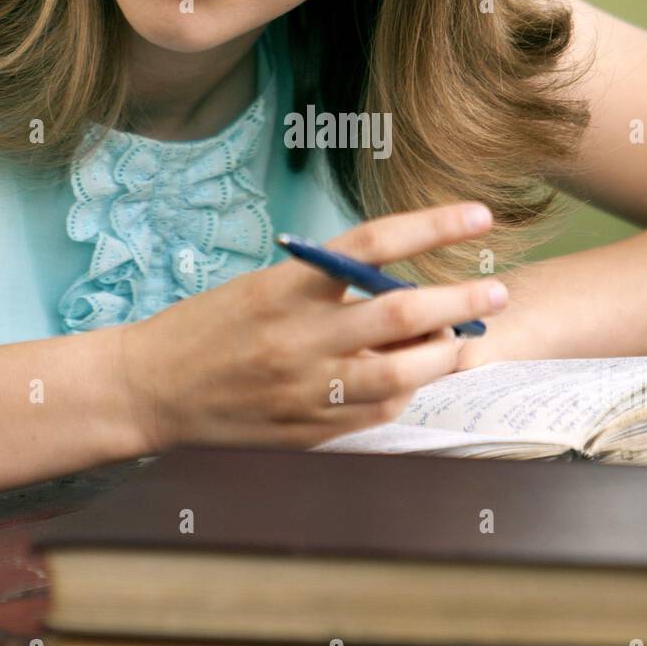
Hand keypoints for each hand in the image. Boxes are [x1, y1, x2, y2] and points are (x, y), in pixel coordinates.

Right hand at [116, 202, 508, 452]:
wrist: (150, 390)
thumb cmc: (209, 328)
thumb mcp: (264, 287)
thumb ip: (331, 289)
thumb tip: (407, 294)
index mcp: (285, 285)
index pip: (374, 244)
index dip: (434, 225)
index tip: (479, 214)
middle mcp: (299, 336)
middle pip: (403, 311)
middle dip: (460, 299)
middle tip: (497, 289)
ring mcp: (306, 388)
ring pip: (403, 371)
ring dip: (444, 354)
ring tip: (459, 339)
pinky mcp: (308, 430)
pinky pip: (378, 410)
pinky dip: (405, 391)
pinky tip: (408, 379)